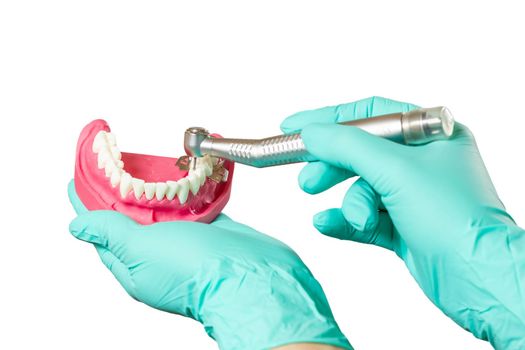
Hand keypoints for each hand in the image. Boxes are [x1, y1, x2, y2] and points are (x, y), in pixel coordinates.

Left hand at [67, 180, 350, 349]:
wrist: (253, 277)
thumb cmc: (197, 270)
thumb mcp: (142, 249)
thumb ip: (112, 233)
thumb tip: (78, 226)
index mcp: (135, 265)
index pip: (103, 231)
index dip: (88, 205)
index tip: (78, 179)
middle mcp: (159, 254)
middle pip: (132, 218)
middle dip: (120, 190)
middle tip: (111, 163)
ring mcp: (186, 241)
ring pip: (164, 210)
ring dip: (155, 188)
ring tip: (145, 164)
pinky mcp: (211, 230)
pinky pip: (193, 205)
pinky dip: (187, 190)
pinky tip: (185, 175)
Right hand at [281, 96, 524, 348]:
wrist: (478, 277)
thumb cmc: (453, 217)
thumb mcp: (394, 169)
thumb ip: (346, 145)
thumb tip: (310, 132)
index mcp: (432, 133)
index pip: (370, 114)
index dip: (329, 119)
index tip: (294, 127)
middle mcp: (424, 161)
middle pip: (362, 153)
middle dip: (332, 167)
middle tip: (306, 181)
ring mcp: (415, 195)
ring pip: (363, 189)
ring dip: (351, 204)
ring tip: (355, 218)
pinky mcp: (406, 226)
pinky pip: (365, 217)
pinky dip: (345, 221)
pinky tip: (326, 225)